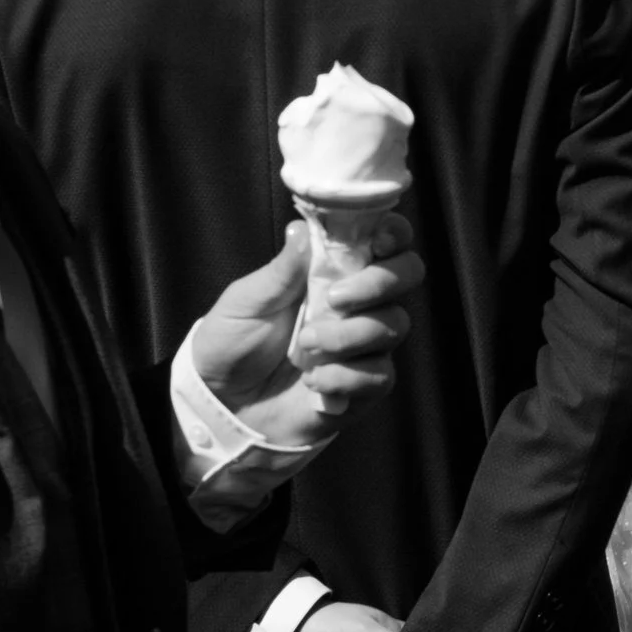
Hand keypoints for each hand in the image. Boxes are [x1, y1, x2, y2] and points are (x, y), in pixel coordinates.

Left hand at [193, 215, 424, 449]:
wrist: (222, 403)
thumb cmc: (233, 341)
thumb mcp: (247, 300)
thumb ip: (282, 270)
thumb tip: (302, 228)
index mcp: (335, 270)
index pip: (387, 238)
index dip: (395, 232)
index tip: (379, 241)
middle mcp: (361, 302)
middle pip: (409, 273)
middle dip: (379, 283)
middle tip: (335, 299)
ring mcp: (367, 343)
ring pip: (394, 325)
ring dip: (347, 335)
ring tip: (305, 347)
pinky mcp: (365, 384)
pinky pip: (379, 374)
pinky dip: (343, 376)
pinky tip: (312, 380)